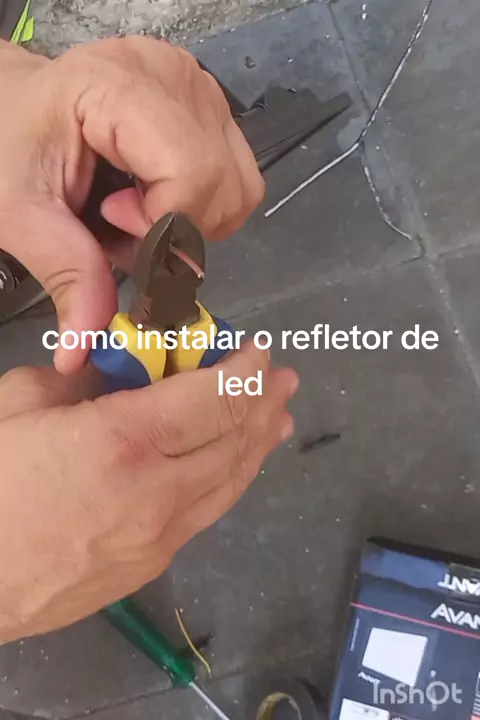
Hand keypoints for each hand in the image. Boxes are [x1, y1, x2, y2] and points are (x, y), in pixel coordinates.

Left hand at [0, 38, 263, 373]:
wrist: (13, 106)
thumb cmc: (8, 144)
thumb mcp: (22, 213)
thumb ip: (67, 276)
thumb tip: (83, 351)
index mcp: (121, 87)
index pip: (192, 172)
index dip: (165, 224)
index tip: (114, 225)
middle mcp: (176, 79)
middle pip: (225, 187)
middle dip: (178, 231)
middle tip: (119, 224)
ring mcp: (199, 90)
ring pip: (241, 188)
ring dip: (194, 224)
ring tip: (136, 211)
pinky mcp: (210, 107)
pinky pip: (238, 178)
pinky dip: (203, 208)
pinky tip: (156, 198)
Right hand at [0, 345, 296, 641]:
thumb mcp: (21, 404)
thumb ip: (82, 378)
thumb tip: (122, 370)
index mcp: (126, 440)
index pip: (213, 398)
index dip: (245, 370)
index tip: (260, 352)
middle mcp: (159, 490)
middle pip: (233, 440)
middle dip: (264, 403)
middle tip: (285, 380)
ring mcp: (161, 536)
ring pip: (231, 482)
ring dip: (259, 444)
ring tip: (279, 420)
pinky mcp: (153, 564)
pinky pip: (206, 512)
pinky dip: (231, 480)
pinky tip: (235, 467)